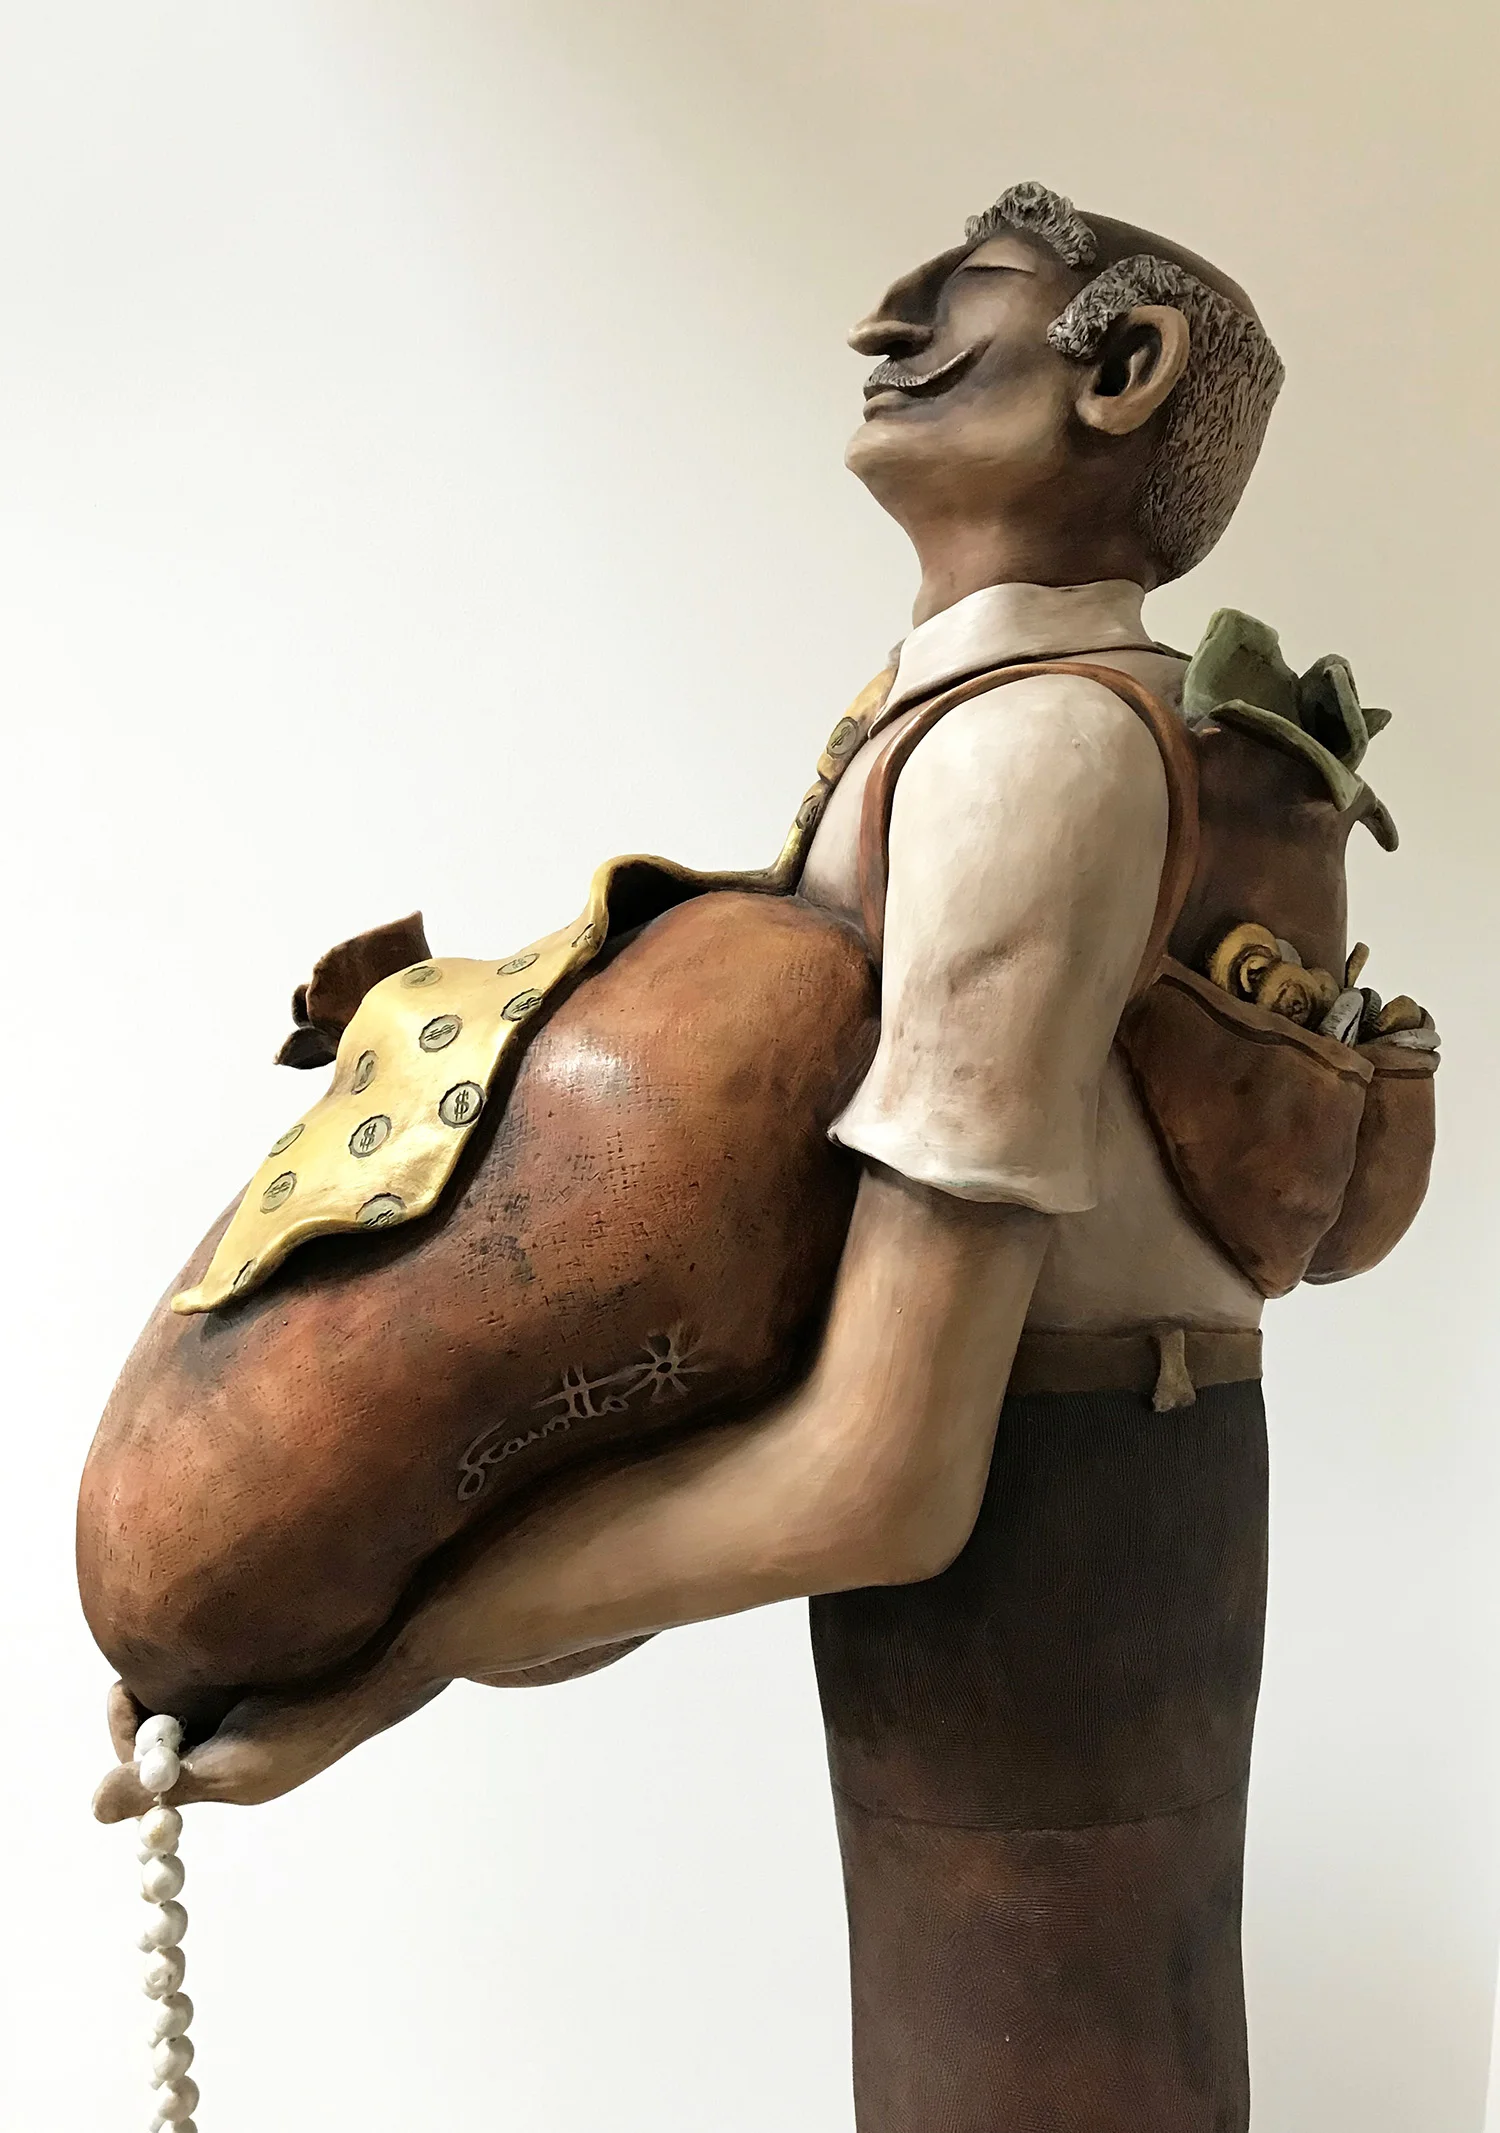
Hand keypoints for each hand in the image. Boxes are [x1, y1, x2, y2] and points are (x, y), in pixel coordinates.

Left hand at [92, 1658, 445, 1821]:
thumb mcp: (229, 1764)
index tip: (127, 1690)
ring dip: (171, 1679)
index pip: (147, 1767)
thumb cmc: (308, 1725)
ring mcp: (247, 1713)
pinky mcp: (261, 1679)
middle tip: (148, 1672)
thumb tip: (93, 1808)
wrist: (377, 1665)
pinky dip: (198, 1659)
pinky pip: (210, 1672)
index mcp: (222, 1779)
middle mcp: (230, 1749)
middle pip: (159, 1732)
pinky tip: (207, 1636)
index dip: (128, 1730)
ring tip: (178, 1648)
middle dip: (147, 1705)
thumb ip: (162, 1784)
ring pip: (182, 1699)